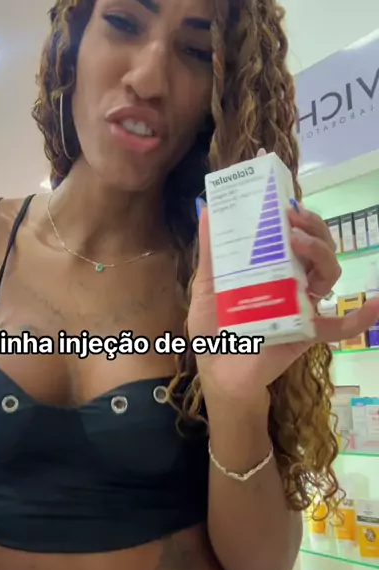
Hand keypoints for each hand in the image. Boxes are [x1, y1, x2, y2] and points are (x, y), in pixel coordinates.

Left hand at [189, 158, 378, 400]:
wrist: (218, 372)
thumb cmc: (214, 329)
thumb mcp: (207, 286)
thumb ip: (212, 252)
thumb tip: (209, 210)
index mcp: (270, 266)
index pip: (291, 234)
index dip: (295, 213)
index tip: (284, 196)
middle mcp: (291, 280)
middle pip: (316, 247)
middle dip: (311, 227)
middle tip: (292, 218)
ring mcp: (302, 304)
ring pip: (328, 272)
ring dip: (320, 252)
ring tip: (299, 242)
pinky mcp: (308, 331)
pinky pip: (340, 325)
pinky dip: (361, 317)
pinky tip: (376, 305)